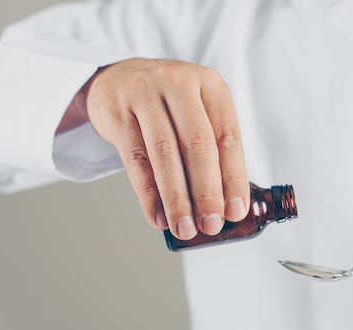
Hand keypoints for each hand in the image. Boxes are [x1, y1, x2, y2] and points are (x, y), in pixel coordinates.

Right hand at [58, 58, 249, 239]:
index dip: (233, 178)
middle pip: (197, 145)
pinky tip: (157, 217)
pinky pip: (135, 161)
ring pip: (164, 154)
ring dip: (176, 198)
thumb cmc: (169, 105)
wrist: (117, 78)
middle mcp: (179, 84)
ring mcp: (145, 94)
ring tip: (183, 227)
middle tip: (210, 224)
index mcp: (211, 85)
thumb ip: (214, 148)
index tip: (235, 211)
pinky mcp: (117, 112)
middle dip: (206, 192)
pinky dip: (148, 194)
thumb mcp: (199, 112)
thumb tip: (225, 205)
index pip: (228, 137)